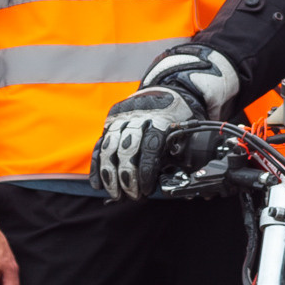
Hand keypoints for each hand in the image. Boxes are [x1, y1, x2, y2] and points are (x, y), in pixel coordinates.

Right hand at [88, 45, 239, 199]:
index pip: (150, 147)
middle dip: (127, 176)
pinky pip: (100, 145)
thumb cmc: (180, 115)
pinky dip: (97, 165)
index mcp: (160, 118)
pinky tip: (98, 184)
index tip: (145, 188)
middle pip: (126, 148)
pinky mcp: (111, 122)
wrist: (170, 88)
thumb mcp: (187, 128)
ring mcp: (121, 118)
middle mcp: (137, 116)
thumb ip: (181, 150)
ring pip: (109, 147)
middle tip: (131, 195)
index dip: (146, 170)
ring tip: (115, 194)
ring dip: (110, 174)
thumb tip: (184, 180)